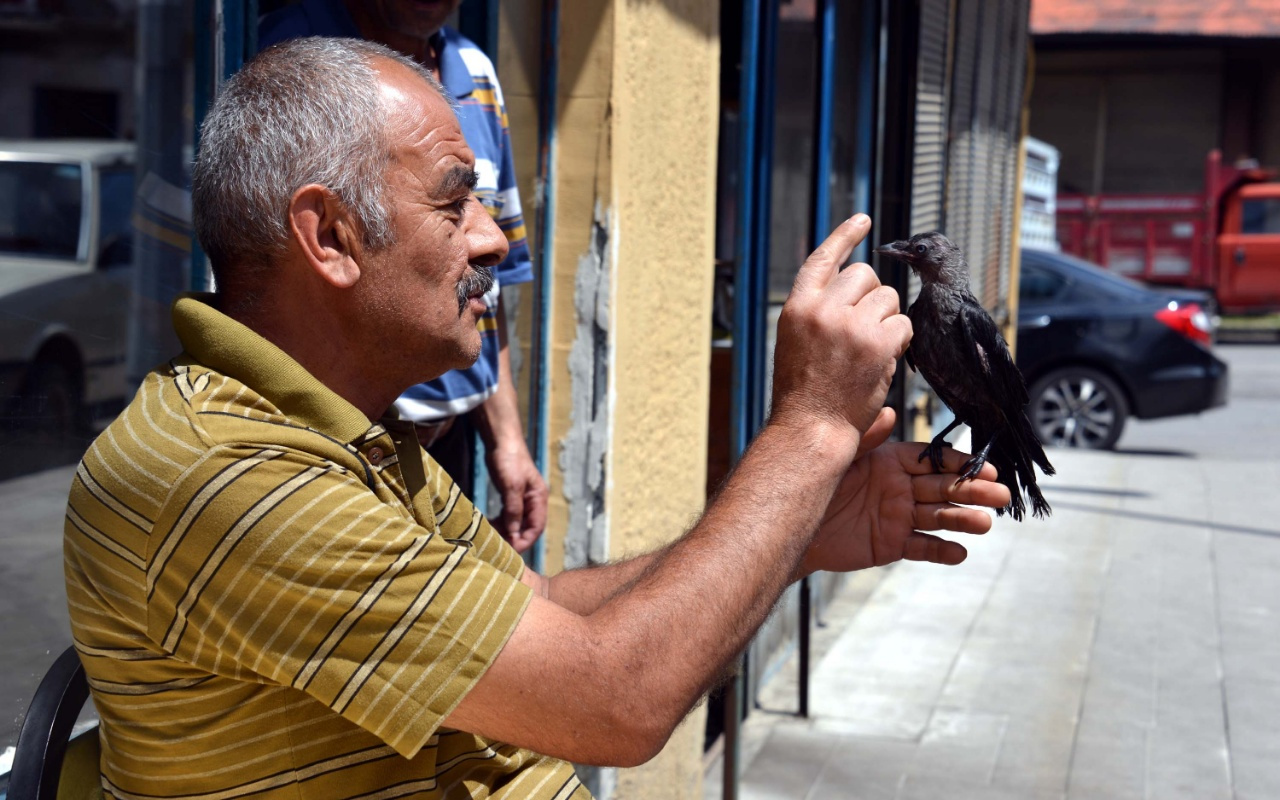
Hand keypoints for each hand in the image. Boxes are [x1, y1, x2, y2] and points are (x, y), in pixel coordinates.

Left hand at [486, 439, 547, 553]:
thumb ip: (513, 510)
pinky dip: (501, 522)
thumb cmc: (509, 460)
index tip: (511, 550)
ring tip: (492, 536)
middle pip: (527, 527)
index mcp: (538, 498)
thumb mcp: (511, 486)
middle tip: (498, 546)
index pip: (537, 527)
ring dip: (506, 531)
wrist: (501, 440)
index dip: (525, 540)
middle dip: (514, 538)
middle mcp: (533, 500)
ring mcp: (522, 498)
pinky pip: (508, 515)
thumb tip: (513, 532)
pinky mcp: (511, 495)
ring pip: (516, 522)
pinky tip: (490, 524)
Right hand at [770, 214, 911, 440]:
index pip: (823, 259)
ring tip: (871, 352)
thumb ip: (820, 312)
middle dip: (873, 297)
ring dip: (888, 321)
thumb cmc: (805, 395)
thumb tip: (851, 282)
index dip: (844, 236)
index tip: (862, 219)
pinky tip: (884, 361)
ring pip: (888, 297)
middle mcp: (820, 309)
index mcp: (797, 307)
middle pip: (864, 274)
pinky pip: (903, 323)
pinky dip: (901, 341)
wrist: (811, 429)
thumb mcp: (798, 343)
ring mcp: (849, 324)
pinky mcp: (875, 342)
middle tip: (866, 328)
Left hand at [796, 431, 1011, 577]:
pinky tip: (960, 552)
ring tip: (986, 524)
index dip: (958, 465)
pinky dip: (941, 550)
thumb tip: (888, 412)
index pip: (933, 461)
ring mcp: (898, 517)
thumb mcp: (841, 456)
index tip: (985, 468)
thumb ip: (867, 438)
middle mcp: (900, 488)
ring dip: (963, 520)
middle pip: (943, 489)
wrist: (791, 521)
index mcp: (892, 462)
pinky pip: (920, 546)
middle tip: (1001, 496)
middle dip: (972, 491)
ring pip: (937, 517)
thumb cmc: (814, 482)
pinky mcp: (891, 544)